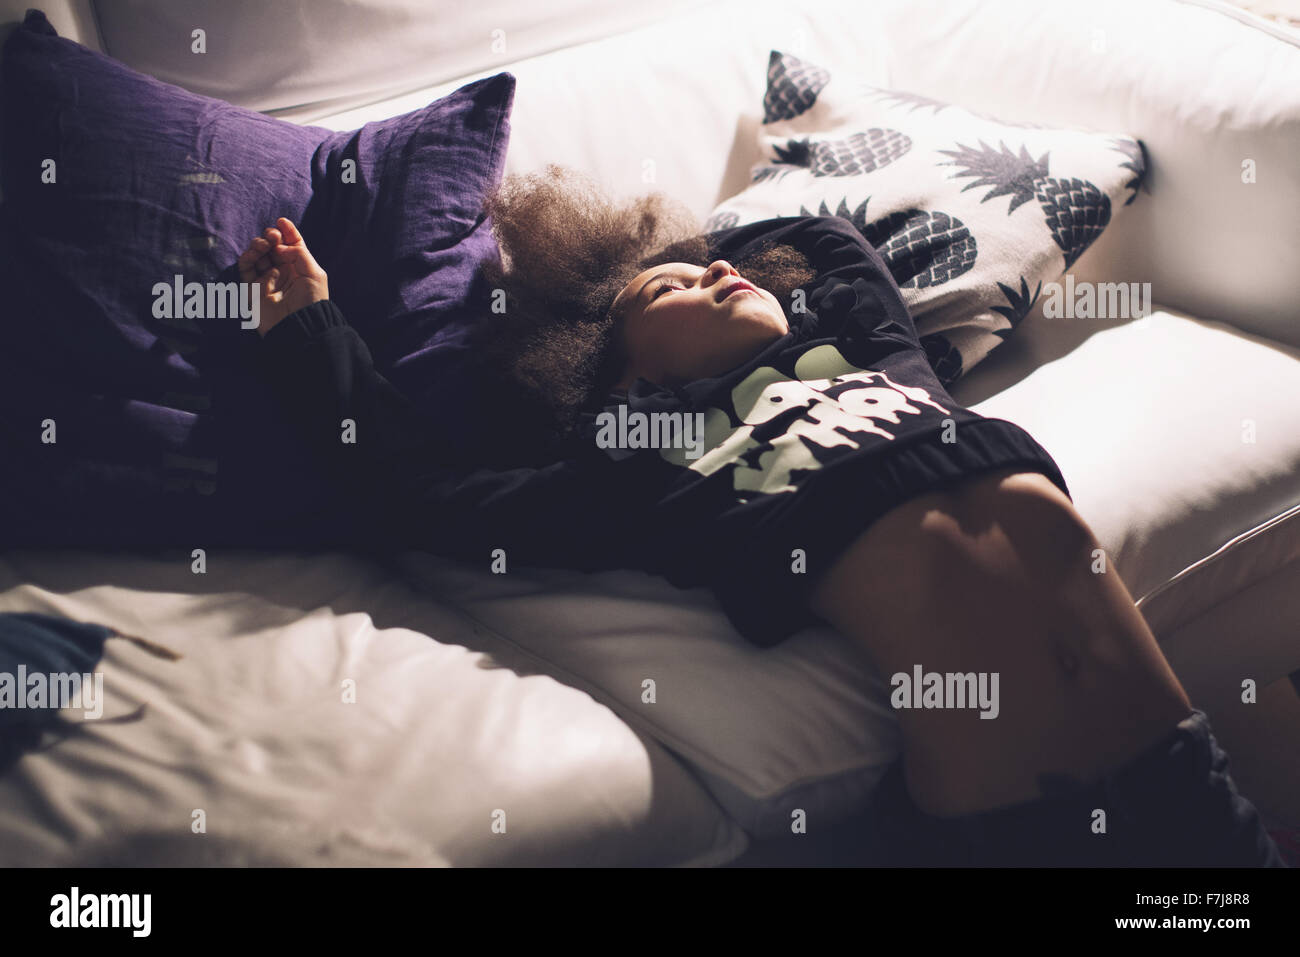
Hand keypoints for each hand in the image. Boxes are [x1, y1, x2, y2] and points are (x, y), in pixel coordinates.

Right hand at [238, 217, 328, 336]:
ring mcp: (267, 278)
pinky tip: (255, 253)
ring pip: (258, 254)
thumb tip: (279, 246)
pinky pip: (246, 267)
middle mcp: (282, 271)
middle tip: (273, 236)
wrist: (299, 326)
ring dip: (259, 244)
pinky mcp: (252, 288)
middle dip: (272, 236)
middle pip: (273, 246)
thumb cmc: (311, 301)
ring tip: (265, 244)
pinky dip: (248, 256)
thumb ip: (299, 253)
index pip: (291, 244)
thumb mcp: (314, 273)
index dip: (287, 231)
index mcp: (299, 267)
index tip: (282, 221)